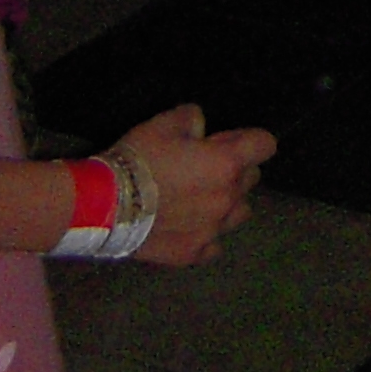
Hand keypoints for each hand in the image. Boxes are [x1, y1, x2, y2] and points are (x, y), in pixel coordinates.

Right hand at [114, 102, 276, 268]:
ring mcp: (213, 230)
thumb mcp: (164, 123)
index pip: (265, 145)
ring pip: (239, 213)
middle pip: (251, 179)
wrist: (105, 205)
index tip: (226, 141)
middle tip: (204, 167)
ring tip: (200, 200)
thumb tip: (200, 127)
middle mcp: (228, 198)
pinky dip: (206, 235)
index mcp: (227, 164)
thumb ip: (192, 119)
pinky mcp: (194, 253)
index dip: (249, 139)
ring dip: (227, 203)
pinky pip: (214, 245)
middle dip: (235, 170)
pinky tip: (189, 227)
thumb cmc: (139, 159)